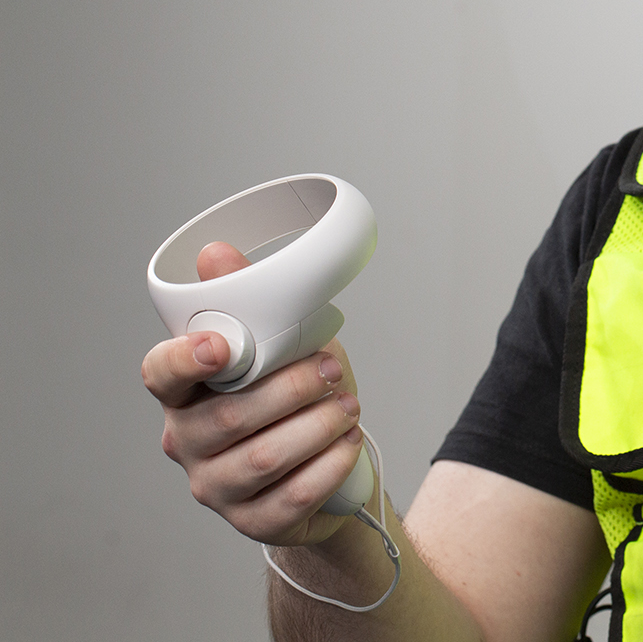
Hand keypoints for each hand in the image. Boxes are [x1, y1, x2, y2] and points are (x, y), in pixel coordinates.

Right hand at [142, 242, 367, 546]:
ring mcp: (215, 488)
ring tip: (348, 405)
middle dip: (289, 388)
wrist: (329, 466)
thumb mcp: (283, 343)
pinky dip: (329, 463)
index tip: (222, 345)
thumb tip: (215, 254)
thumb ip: (251, 304)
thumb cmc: (297, 397)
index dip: (184, 360)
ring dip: (316, 425)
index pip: (160, 375)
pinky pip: (292, 496)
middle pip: (227, 418)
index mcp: (184, 393)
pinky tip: (348, 442)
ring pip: (262, 458)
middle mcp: (187, 442)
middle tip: (330, 369)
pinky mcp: (253, 522)